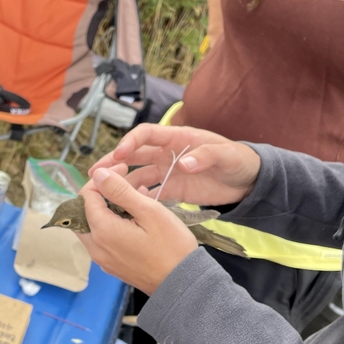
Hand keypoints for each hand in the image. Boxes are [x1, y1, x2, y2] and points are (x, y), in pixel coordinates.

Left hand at [78, 168, 197, 293]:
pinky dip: (113, 223)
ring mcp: (103, 259)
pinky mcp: (113, 265)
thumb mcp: (149, 211)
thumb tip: (98, 174)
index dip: (103, 177)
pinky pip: (104, 239)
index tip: (123, 169)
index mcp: (102, 231)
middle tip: (127, 182)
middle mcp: (96, 247)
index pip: (87, 195)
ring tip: (136, 198)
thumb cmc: (171, 246)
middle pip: (85, 211)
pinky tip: (136, 217)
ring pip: (94, 225)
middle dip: (103, 192)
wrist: (183, 285)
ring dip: (109, 207)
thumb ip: (120, 191)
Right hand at [89, 124, 260, 206]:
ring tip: (102, 193)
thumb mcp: (226, 155)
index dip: (131, 141)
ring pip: (138, 175)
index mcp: (177, 138)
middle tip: (95, 173)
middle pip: (135, 155)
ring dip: (121, 182)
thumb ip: (206, 156)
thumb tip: (185, 164)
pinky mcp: (173, 190)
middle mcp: (167, 154)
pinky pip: (150, 194)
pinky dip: (137, 199)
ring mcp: (168, 172)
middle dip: (115, 162)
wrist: (248, 180)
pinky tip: (125, 209)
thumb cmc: (238, 159)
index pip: (147, 134)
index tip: (119, 154)